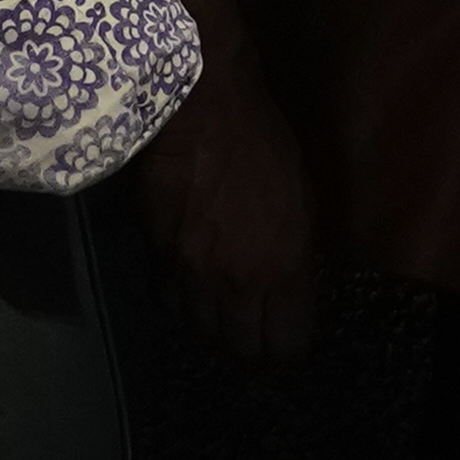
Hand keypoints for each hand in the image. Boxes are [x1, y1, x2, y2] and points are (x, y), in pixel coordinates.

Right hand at [132, 41, 321, 358]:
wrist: (198, 107)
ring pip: (200, 329)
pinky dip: (181, 299)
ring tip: (222, 311)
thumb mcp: (301, 198)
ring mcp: (191, 273)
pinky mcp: (157, 255)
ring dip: (213, 325)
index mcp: (282, 269)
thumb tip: (292, 285)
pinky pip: (169, 297)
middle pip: (239, 350)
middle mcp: (236, 284)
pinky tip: (189, 283)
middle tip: (255, 334)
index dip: (288, 352)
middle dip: (250, 349)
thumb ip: (296, 253)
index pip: (285, 348)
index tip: (289, 341)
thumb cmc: (262, 141)